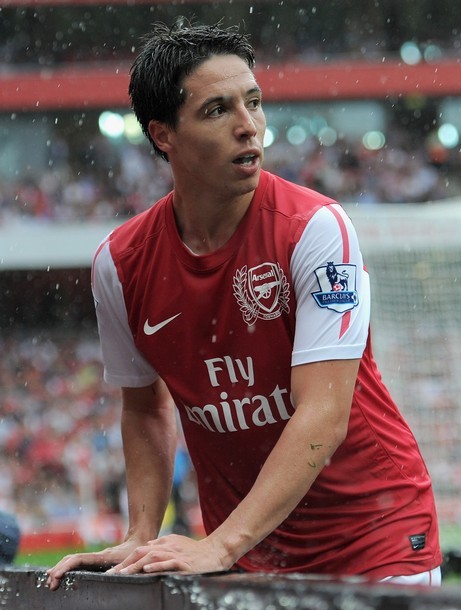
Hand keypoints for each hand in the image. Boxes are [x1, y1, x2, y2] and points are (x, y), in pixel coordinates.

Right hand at [46, 538, 142, 590]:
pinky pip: (77, 563)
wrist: (140, 538)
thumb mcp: (130, 560)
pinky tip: (60, 576)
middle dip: (58, 570)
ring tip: (50, 582)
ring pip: (72, 561)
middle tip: (50, 585)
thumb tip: (110, 577)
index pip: (78, 560)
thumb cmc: (136, 551)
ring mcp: (94, 557)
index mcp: (101, 557)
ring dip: (60, 569)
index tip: (55, 576)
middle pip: (71, 560)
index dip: (66, 567)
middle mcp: (95, 556)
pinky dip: (66, 568)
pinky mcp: (96, 560)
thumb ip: (121, 568)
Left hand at [106, 534, 229, 575]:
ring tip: (123, 573)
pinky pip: (169, 562)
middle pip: (142, 552)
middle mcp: (168, 546)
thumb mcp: (176, 544)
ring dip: (136, 565)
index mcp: (164, 542)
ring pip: (152, 556)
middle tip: (111, 574)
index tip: (112, 572)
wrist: (216, 551)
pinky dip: (157, 565)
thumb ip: (161, 546)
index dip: (125, 561)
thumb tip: (146, 549)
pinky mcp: (185, 562)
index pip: (140, 550)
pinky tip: (147, 569)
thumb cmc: (195, 551)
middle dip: (125, 564)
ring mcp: (176, 553)